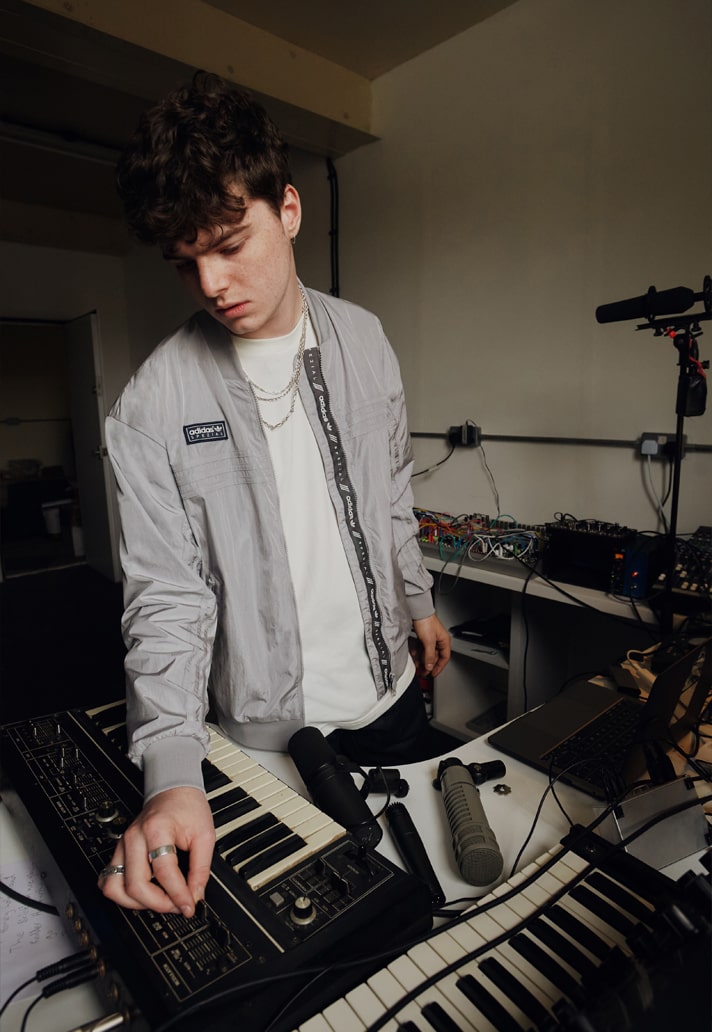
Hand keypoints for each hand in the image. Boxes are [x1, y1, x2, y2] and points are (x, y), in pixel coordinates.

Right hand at [98, 787, 214, 915]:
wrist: (174, 791)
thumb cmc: (188, 808)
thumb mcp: (205, 835)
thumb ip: (201, 868)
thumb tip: (195, 896)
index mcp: (156, 829)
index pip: (164, 872)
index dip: (178, 895)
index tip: (190, 906)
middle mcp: (134, 838)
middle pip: (135, 885)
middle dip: (158, 903)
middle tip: (177, 904)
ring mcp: (122, 844)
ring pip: (115, 887)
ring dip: (136, 903)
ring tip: (159, 900)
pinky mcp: (119, 851)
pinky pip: (109, 880)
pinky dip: (121, 894)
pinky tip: (141, 893)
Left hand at [411, 614, 450, 677]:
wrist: (417, 611)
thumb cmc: (426, 621)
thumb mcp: (428, 641)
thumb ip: (429, 655)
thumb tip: (429, 666)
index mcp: (444, 641)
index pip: (444, 658)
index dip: (439, 667)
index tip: (433, 674)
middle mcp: (439, 640)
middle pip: (435, 657)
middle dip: (429, 665)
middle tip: (423, 672)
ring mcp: (431, 639)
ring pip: (428, 653)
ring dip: (423, 660)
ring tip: (418, 666)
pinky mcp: (424, 636)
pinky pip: (422, 648)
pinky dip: (419, 653)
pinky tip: (415, 656)